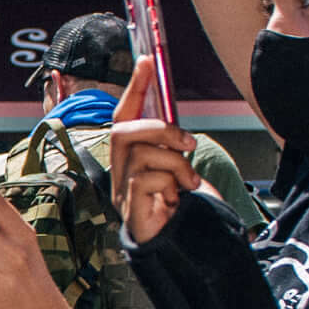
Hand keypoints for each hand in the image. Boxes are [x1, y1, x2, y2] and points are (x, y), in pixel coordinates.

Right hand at [102, 58, 205, 243]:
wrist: (185, 248)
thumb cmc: (181, 207)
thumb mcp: (180, 167)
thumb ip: (172, 144)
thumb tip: (175, 120)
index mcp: (131, 157)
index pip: (124, 115)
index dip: (134, 88)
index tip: (146, 61)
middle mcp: (120, 170)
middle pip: (124, 131)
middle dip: (159, 129)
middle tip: (188, 142)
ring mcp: (121, 190)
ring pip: (141, 153)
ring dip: (175, 162)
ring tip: (189, 181)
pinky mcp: (130, 209)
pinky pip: (147, 179)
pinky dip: (170, 183)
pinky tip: (178, 198)